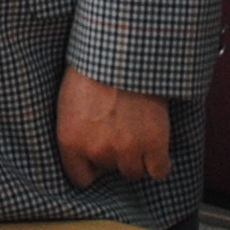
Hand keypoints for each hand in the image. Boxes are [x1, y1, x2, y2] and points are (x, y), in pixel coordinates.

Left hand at [55, 68, 171, 189]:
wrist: (122, 50)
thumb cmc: (93, 68)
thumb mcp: (69, 102)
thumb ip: (75, 133)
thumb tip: (86, 150)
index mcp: (71, 141)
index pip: (80, 179)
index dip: (91, 167)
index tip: (98, 157)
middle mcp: (97, 150)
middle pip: (110, 171)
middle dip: (115, 155)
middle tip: (120, 129)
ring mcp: (127, 148)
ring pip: (134, 173)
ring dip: (137, 158)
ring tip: (138, 134)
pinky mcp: (153, 142)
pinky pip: (159, 170)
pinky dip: (160, 163)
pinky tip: (157, 150)